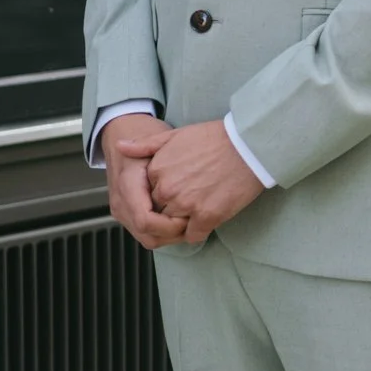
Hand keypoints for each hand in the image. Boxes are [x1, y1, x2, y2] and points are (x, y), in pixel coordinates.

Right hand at [104, 113, 186, 250]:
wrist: (121, 129)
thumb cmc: (142, 132)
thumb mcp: (158, 139)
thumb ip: (169, 159)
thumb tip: (178, 177)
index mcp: (128, 185)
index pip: (146, 220)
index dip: (169, 226)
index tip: (189, 219)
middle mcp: (121, 201)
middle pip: (148, 235)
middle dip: (174, 235)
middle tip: (197, 225)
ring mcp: (121, 209)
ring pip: (148, 238)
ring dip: (171, 236)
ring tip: (192, 224)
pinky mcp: (127, 212)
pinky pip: (145, 232)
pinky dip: (164, 232)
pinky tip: (180, 222)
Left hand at [118, 118, 265, 244]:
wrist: (250, 145)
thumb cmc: (216, 138)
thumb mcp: (177, 135)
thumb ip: (146, 144)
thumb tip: (121, 147)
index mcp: (157, 170)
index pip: (149, 193)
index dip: (164, 192)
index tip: (180, 186)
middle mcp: (168, 189)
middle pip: (160, 211)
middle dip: (172, 209)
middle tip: (192, 198)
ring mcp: (187, 205)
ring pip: (174, 225)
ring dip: (184, 223)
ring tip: (200, 209)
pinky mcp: (207, 216)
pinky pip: (194, 235)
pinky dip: (199, 231)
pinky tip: (208, 219)